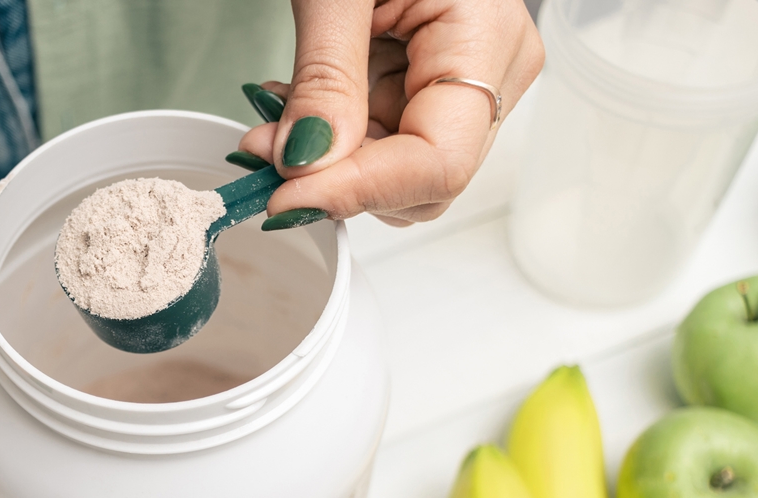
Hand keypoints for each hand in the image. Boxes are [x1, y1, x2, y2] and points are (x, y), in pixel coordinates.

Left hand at [238, 0, 543, 226]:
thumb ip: (325, 83)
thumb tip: (305, 167)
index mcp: (489, 39)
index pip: (437, 164)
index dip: (357, 192)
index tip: (282, 197)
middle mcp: (494, 71)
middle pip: (421, 182)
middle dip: (337, 180)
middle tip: (263, 153)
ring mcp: (466, 80)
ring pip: (396, 172)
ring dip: (328, 162)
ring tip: (275, 118)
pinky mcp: (431, 81)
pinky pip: (384, 140)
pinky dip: (332, 137)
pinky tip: (298, 106)